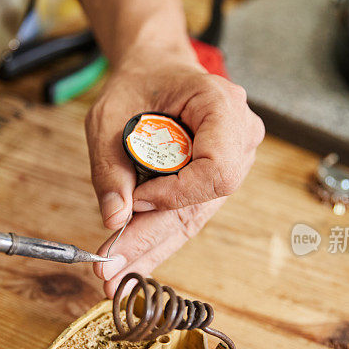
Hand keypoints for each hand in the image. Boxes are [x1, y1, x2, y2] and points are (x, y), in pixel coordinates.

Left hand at [85, 58, 263, 296]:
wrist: (157, 69)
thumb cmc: (137, 83)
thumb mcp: (109, 117)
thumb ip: (110, 167)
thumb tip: (114, 218)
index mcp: (221, 105)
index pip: (215, 168)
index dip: (175, 193)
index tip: (135, 202)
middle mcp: (240, 135)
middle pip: (202, 202)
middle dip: (152, 238)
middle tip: (111, 271)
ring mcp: (234, 160)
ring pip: (194, 216)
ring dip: (152, 248)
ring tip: (115, 278)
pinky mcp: (216, 180)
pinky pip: (188, 215)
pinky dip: (157, 239)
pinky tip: (133, 264)